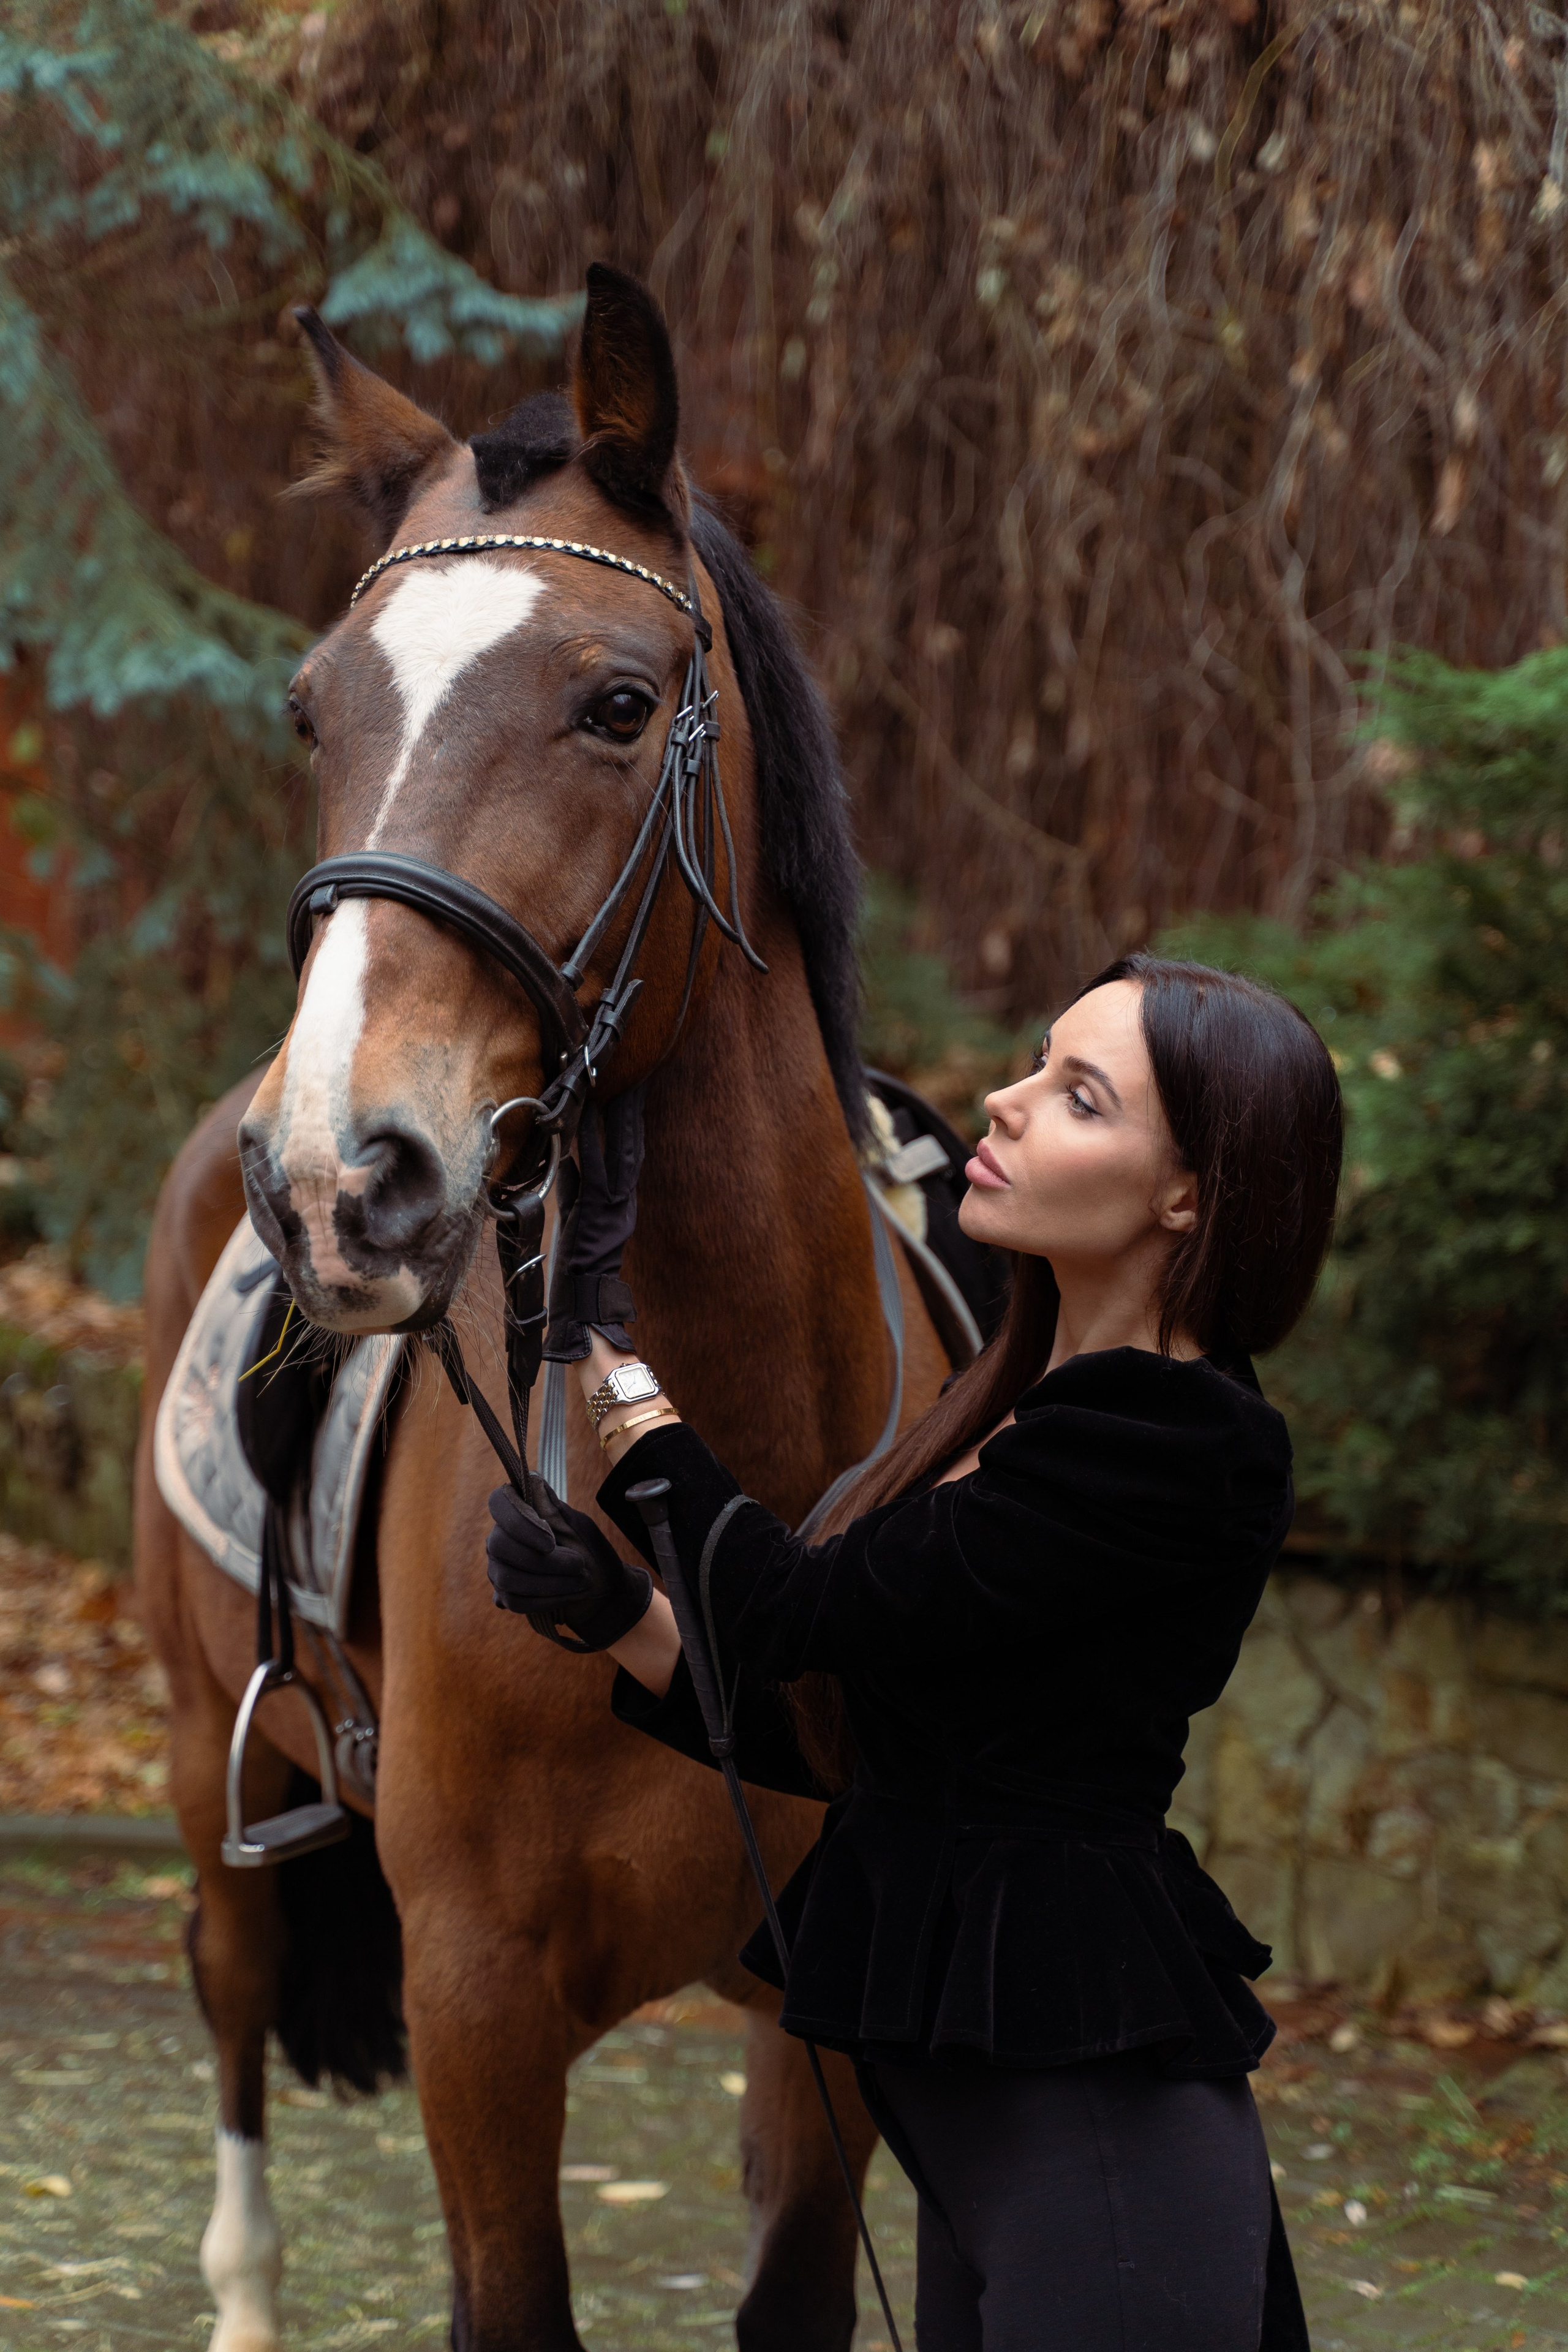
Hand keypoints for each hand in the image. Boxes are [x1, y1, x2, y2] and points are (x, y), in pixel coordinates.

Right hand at [486, 1479, 651, 1649]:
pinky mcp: (505, 1596)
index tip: (551, 1541)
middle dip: (544, 1561)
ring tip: (581, 1581)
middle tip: (579, 1565)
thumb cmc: (591, 1552)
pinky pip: (514, 1600)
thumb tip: (532, 1478)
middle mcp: (501, 1537)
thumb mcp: (578, 1528)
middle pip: (499, 1544)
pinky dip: (546, 1600)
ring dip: (550, 1582)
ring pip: (507, 1577)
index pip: (498, 1502)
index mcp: (519, 1512)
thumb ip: (553, 1509)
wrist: (603, 1590)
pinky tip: (567, 1595)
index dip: (519, 1521)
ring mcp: (499, 1567)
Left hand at [544, 1087, 644, 1362]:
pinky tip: (584, 1115)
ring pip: (618, 1151)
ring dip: (613, 1115)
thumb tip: (569, 1160)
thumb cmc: (577, 1269)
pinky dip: (591, 1140)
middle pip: (631, 1145)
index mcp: (618, 1203)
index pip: (627, 1152)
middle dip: (630, 1109)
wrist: (583, 1307)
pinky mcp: (596, 1213)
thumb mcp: (576, 1221)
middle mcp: (621, 1200)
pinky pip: (594, 1169)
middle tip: (629, 1072)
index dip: (628, 1121)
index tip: (628, 1088)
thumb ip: (576, 1189)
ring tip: (611, 1080)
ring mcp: (612, 1206)